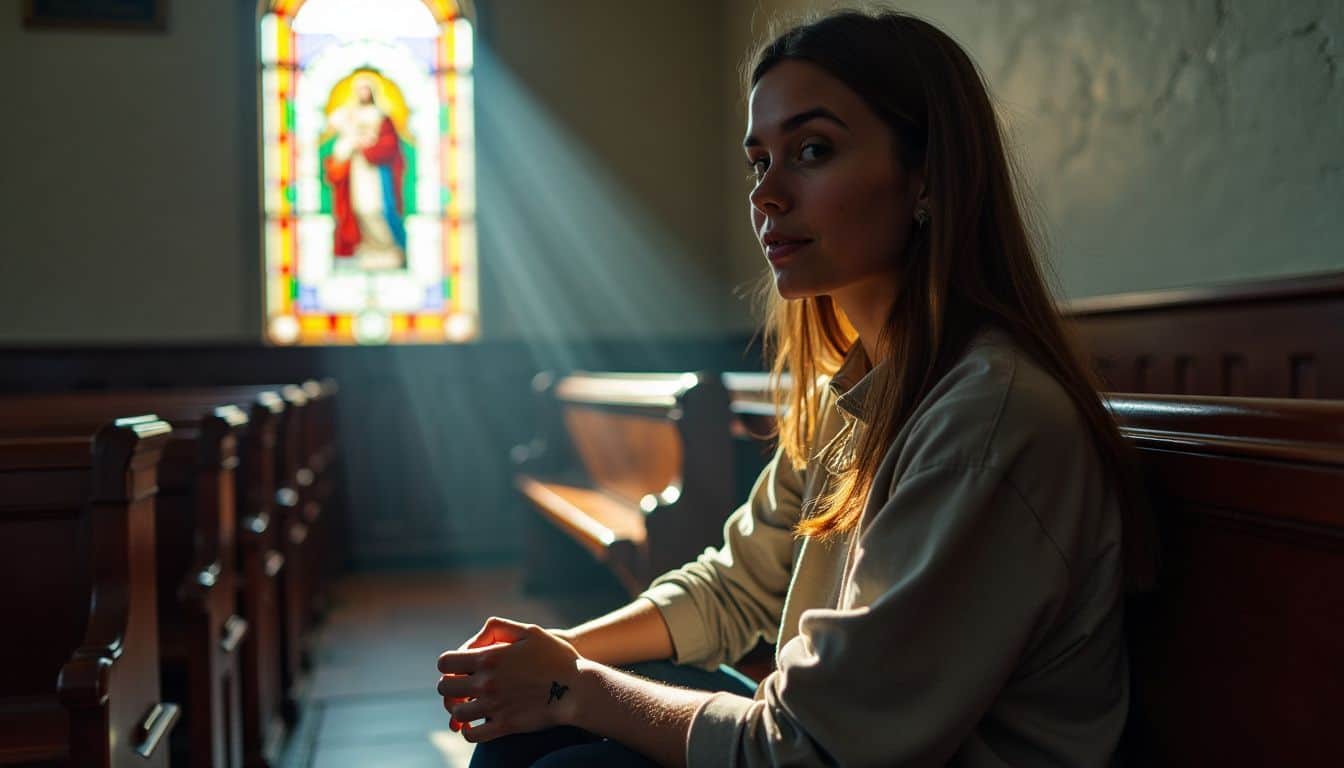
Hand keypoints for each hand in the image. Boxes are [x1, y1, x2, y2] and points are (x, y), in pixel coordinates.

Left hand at [436, 617, 581, 742]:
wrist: (578, 688)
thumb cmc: (557, 657)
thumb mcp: (529, 631)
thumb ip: (498, 628)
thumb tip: (475, 640)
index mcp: (488, 658)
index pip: (445, 663)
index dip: (448, 665)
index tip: (459, 668)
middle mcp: (486, 683)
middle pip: (445, 689)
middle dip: (451, 687)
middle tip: (463, 689)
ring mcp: (494, 706)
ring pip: (457, 714)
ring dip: (459, 711)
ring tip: (470, 707)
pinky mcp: (505, 726)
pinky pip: (473, 736)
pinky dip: (469, 732)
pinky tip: (476, 726)